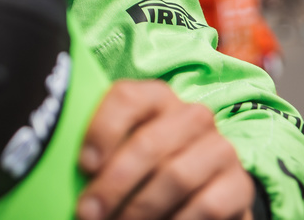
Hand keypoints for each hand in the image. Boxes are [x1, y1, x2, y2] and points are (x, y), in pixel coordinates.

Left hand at [77, 80, 253, 219]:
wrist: (204, 188)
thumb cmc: (145, 165)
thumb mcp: (123, 148)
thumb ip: (99, 151)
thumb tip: (64, 168)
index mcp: (156, 96)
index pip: (127, 97)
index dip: (102, 130)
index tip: (84, 166)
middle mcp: (192, 116)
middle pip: (148, 144)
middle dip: (113, 184)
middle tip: (88, 212)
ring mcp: (219, 149)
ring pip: (175, 177)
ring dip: (140, 208)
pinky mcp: (238, 185)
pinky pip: (205, 207)